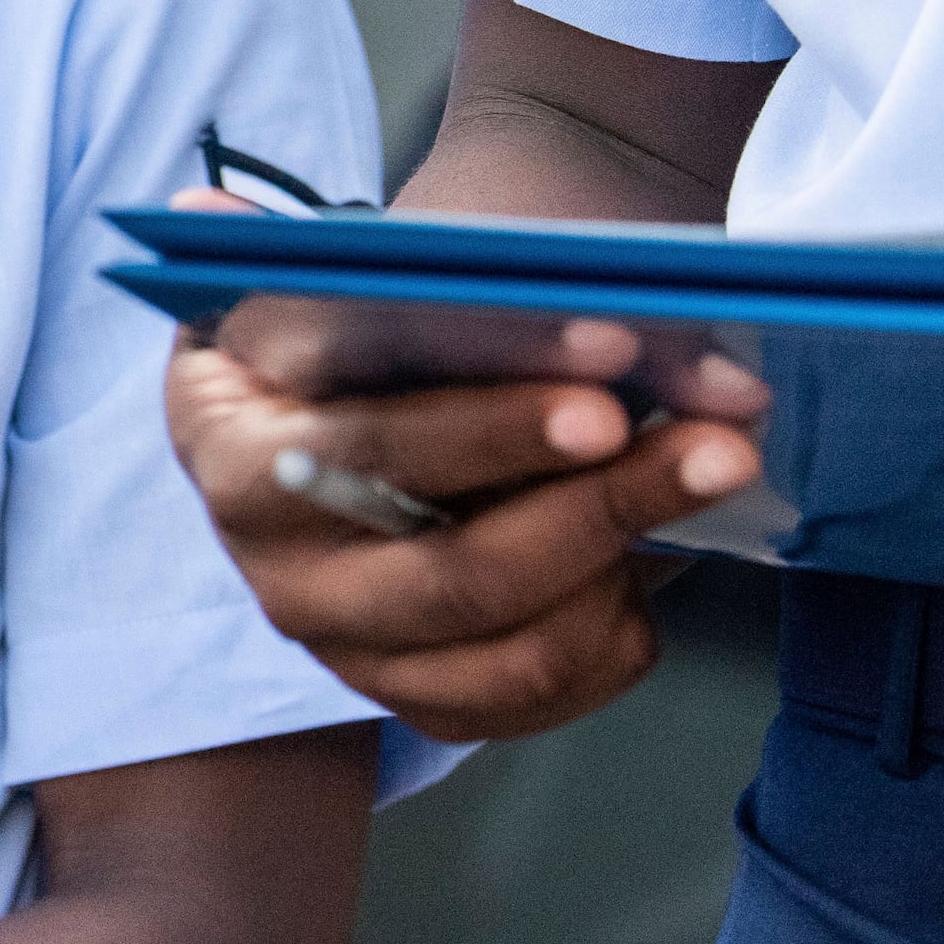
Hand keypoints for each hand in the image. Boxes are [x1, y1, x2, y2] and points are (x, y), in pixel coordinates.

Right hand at [165, 267, 764, 741]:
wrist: (357, 403)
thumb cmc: (378, 325)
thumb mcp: (367, 277)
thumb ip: (400, 274)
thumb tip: (312, 246)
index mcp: (223, 430)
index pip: (371, 422)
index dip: (499, 404)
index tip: (620, 356)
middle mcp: (264, 556)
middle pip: (457, 565)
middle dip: (604, 502)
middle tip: (720, 443)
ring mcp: (333, 639)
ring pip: (513, 640)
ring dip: (633, 557)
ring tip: (712, 469)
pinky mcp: (401, 697)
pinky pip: (534, 694)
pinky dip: (618, 631)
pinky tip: (652, 555)